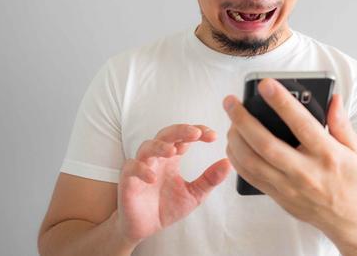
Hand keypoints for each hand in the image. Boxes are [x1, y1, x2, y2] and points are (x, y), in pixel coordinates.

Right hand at [116, 124, 230, 243]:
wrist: (143, 227)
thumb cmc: (166, 207)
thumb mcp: (194, 195)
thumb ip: (209, 179)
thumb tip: (228, 164)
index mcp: (172, 157)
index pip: (185, 136)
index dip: (198, 131)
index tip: (213, 136)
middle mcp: (157, 157)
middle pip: (166, 134)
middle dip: (181, 130)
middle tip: (196, 133)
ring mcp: (142, 166)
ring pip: (148, 146)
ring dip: (160, 146)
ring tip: (173, 151)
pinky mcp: (128, 179)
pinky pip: (132, 167)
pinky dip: (141, 169)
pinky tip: (152, 177)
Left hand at [224, 79, 356, 235]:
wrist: (345, 218)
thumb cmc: (347, 178)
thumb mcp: (352, 148)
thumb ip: (341, 122)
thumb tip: (333, 98)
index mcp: (326, 154)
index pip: (301, 124)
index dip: (281, 103)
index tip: (265, 85)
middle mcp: (305, 171)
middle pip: (266, 144)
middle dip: (243, 120)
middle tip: (231, 102)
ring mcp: (288, 187)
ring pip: (252, 162)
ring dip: (235, 139)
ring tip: (230, 121)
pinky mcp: (277, 196)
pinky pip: (249, 176)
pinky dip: (236, 158)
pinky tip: (233, 142)